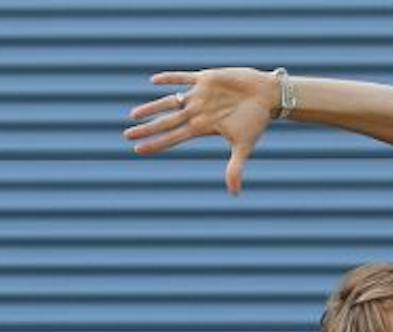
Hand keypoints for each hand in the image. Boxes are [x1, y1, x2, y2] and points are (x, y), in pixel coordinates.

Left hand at [123, 68, 277, 194]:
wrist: (267, 96)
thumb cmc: (256, 121)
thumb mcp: (244, 145)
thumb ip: (235, 168)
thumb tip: (234, 194)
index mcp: (202, 128)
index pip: (173, 138)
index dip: (156, 144)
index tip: (138, 150)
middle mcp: (197, 112)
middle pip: (166, 121)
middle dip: (147, 128)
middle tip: (126, 135)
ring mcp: (199, 95)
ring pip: (170, 101)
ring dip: (152, 107)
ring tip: (133, 114)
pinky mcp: (207, 78)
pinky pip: (184, 77)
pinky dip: (170, 78)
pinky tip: (154, 81)